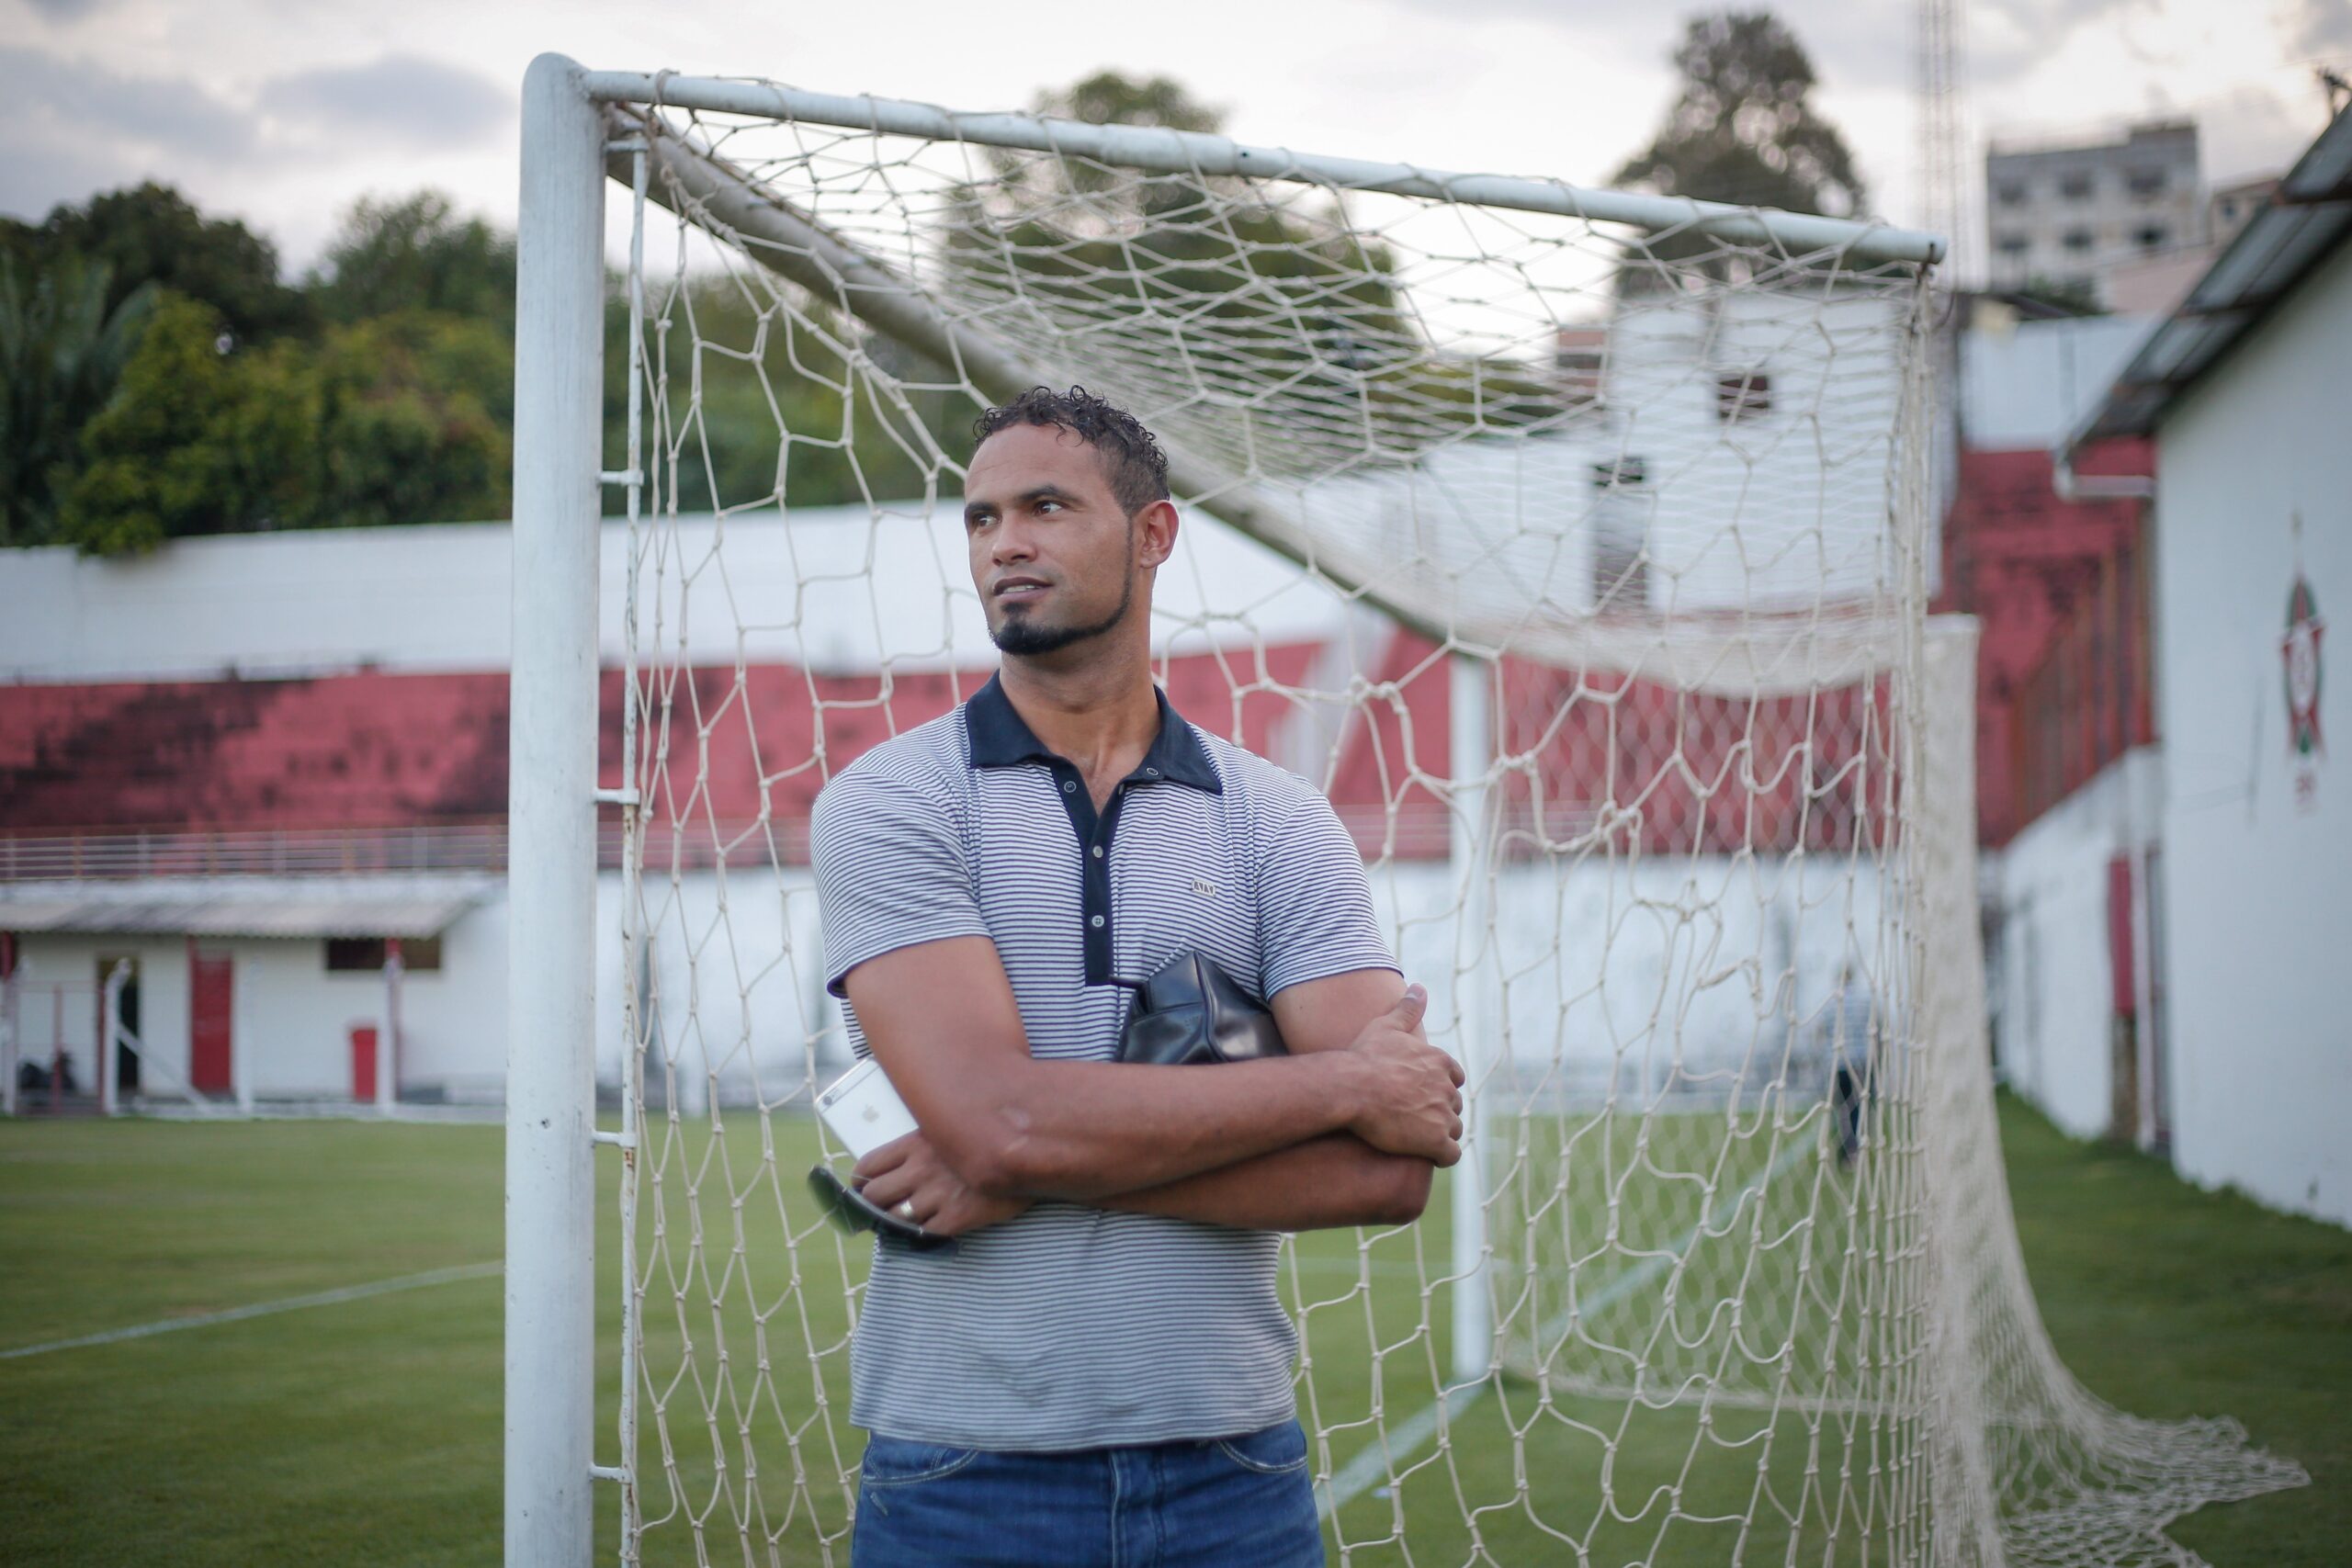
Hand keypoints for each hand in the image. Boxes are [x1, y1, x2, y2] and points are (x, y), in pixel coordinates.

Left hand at [855, 1131, 1032, 1236]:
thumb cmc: (988, 1138)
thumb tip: (900, 1160)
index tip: (862, 1186)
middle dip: (873, 1203)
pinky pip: (923, 1232)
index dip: (860, 1180)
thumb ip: (925, 1142)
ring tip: (907, 1217)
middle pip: (874, 1195)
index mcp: (915, 1143)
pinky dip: (922, 1232)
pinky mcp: (955, 1218)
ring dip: (897, 1220)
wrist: (1029, 1155)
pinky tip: (932, 1224)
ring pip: (894, 1218)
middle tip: (883, 1205)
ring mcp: (936, 1195)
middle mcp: (920, 1169)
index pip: (869, 1165)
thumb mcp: (950, 1129)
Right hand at [1342, 984, 1464, 1165]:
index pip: (1454, 1078)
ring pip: (1454, 1130)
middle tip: (1414, 1118)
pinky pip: (1450, 1154)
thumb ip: (1407, 1009)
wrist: (1351, 1088)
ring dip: (1440, 1135)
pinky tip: (1426, 1156)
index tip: (1419, 1094)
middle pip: (1453, 1105)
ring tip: (1417, 1139)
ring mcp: (1444, 1116)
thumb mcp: (1386, 1026)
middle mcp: (1448, 1088)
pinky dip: (1441, 1156)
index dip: (1438, 1087)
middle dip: (1439, 1112)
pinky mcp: (1436, 1142)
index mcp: (1441, 1062)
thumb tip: (1419, 987)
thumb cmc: (1365, 1057)